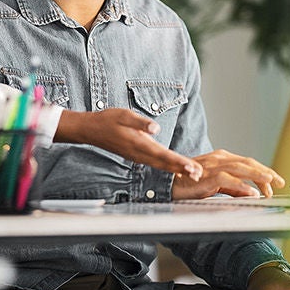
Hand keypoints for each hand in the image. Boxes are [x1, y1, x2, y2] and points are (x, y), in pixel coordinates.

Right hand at [55, 108, 202, 178]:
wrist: (91, 130)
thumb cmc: (107, 120)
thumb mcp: (123, 115)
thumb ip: (140, 122)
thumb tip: (155, 128)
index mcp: (138, 143)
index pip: (163, 154)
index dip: (178, 161)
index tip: (191, 167)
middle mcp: (139, 153)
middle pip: (164, 163)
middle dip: (182, 169)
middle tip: (199, 175)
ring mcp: (137, 156)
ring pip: (160, 165)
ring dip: (177, 169)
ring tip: (193, 173)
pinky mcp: (136, 156)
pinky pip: (155, 163)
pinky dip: (167, 167)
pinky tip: (176, 168)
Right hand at [171, 149, 284, 199]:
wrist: (168, 184)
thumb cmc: (189, 183)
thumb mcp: (215, 184)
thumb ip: (233, 187)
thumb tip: (252, 192)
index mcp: (222, 159)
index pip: (248, 163)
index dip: (263, 171)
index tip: (274, 182)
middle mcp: (219, 159)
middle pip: (248, 163)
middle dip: (266, 172)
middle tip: (279, 182)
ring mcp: (213, 167)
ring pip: (241, 168)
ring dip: (257, 175)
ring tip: (271, 182)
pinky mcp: (207, 177)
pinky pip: (227, 180)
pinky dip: (241, 186)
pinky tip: (252, 193)